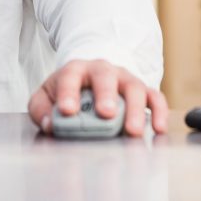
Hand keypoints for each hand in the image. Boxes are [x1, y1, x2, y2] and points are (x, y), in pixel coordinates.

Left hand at [28, 59, 168, 136]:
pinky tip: (158, 128)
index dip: (68, 93)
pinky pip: (155, 97)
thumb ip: (41, 110)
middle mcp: (103, 71)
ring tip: (133, 131)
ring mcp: (125, 80)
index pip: (70, 76)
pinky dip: (159, 112)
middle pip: (106, 77)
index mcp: (76, 70)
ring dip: (135, 109)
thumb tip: (48, 124)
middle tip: (105, 114)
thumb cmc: (67, 91)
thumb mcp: (46, 97)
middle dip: (106, 95)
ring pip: (134, 88)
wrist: (90, 79)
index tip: (67, 110)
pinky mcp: (143, 92)